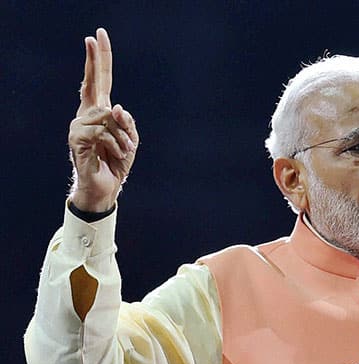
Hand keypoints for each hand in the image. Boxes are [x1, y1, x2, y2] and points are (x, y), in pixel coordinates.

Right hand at [68, 28, 138, 211]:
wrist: (107, 186)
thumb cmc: (118, 161)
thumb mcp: (131, 140)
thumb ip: (128, 123)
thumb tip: (117, 107)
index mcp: (102, 110)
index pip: (99, 81)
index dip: (98, 60)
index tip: (95, 36)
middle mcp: (88, 113)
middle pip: (92, 81)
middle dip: (95, 58)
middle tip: (95, 33)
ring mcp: (80, 123)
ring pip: (109, 116)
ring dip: (123, 136)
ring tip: (124, 150)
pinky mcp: (77, 136)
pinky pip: (103, 132)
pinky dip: (116, 144)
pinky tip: (116, 155)